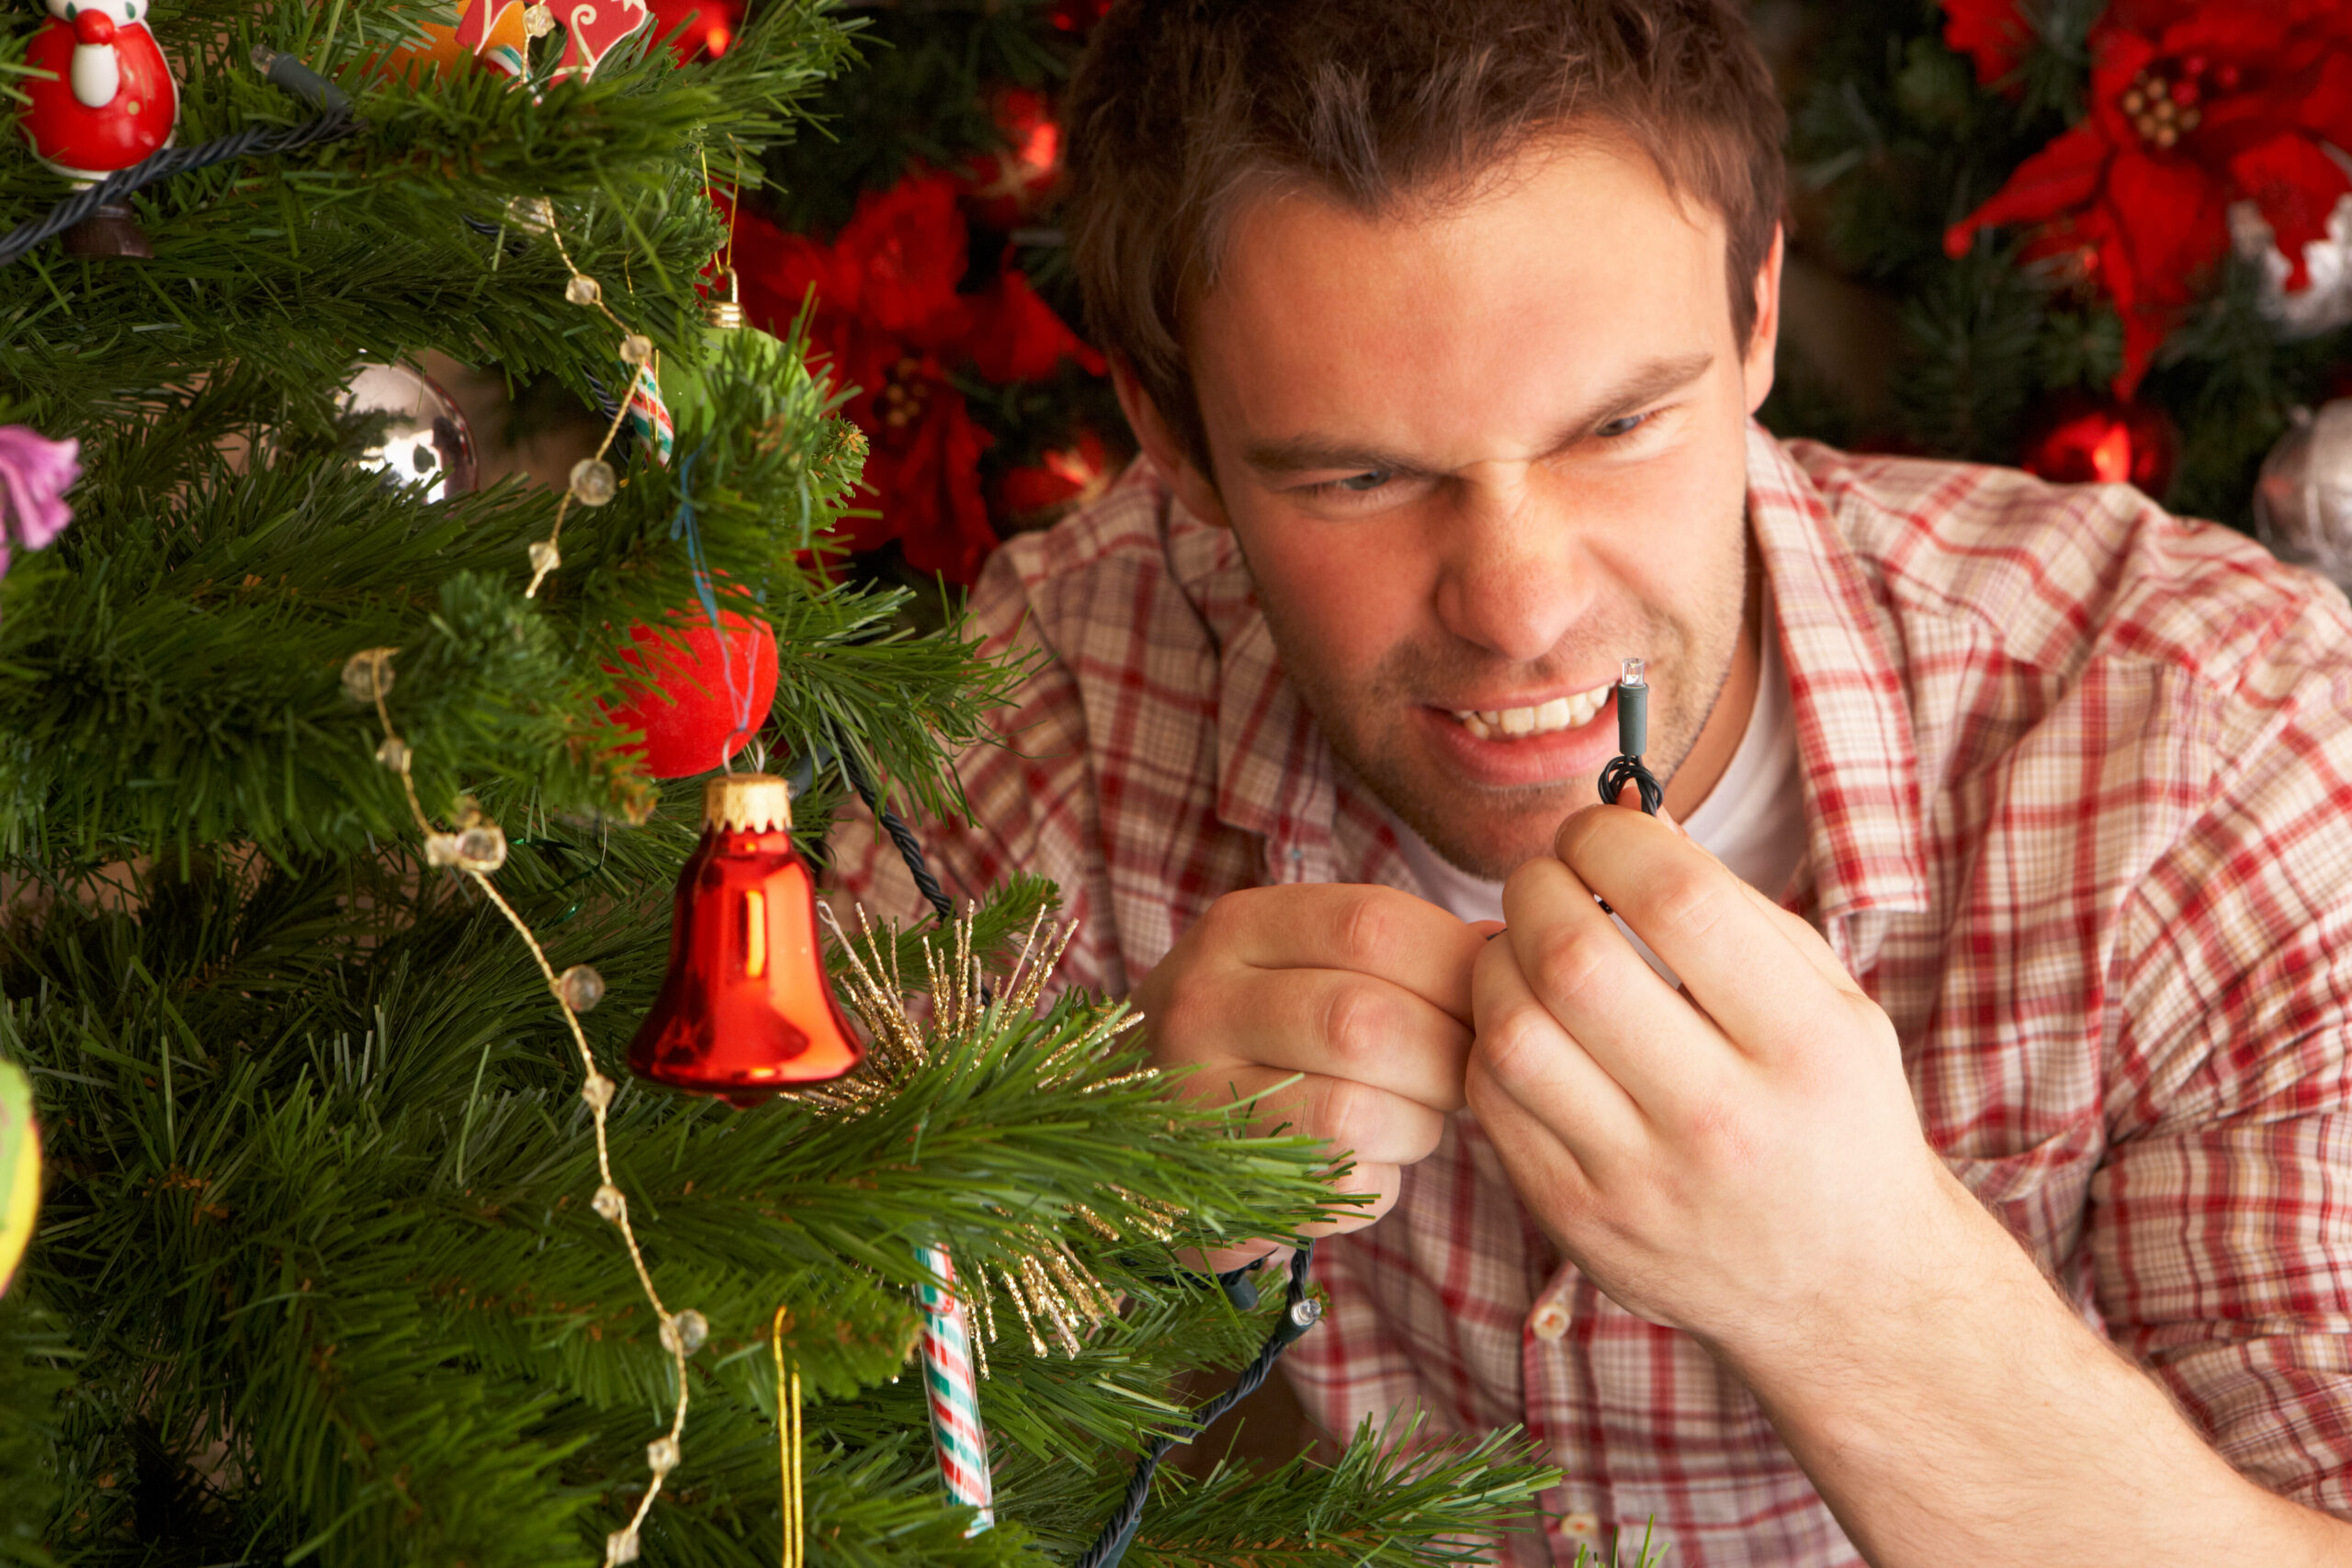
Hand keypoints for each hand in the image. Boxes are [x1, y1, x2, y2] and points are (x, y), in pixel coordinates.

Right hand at [1135, 883, 1490, 1268]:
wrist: (1142, 1129)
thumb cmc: (1262, 1033)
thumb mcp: (1303, 964)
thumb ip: (1396, 948)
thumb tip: (1506, 950)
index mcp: (1237, 928)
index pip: (1371, 923)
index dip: (1455, 965)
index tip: (1488, 999)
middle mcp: (1201, 1005)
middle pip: (1366, 1019)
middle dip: (1447, 1054)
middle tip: (1464, 1072)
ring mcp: (1196, 1102)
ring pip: (1355, 1111)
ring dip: (1419, 1122)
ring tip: (1415, 1115)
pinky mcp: (1215, 1185)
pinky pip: (1340, 1186)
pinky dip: (1384, 1180)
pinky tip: (1368, 1161)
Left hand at [1465, 804, 1960, 1356]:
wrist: (1848, 1292)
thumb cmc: (1834, 1117)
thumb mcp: (1831, 1006)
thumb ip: (1736, 912)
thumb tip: (1629, 822)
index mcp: (1804, 1046)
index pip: (1678, 899)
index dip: (1611, 837)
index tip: (1594, 830)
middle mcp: (1724, 1118)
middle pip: (1574, 959)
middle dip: (1537, 888)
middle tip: (1548, 880)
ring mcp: (1643, 1180)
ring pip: (1512, 1034)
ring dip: (1497, 964)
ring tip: (1527, 951)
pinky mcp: (1581, 1221)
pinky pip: (1492, 1104)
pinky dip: (1491, 1043)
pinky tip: (1527, 1028)